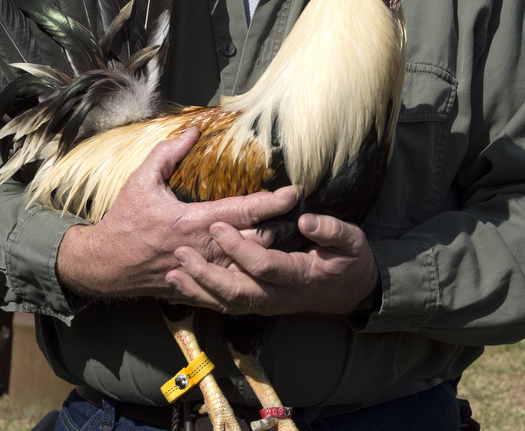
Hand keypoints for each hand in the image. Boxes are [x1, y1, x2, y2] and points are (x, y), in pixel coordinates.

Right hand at [56, 128, 299, 299]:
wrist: (106, 263)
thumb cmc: (125, 220)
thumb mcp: (141, 180)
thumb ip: (168, 153)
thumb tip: (194, 131)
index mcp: (193, 220)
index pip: (244, 211)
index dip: (272, 202)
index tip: (294, 192)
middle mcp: (204, 248)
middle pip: (257, 241)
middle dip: (280, 228)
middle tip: (295, 215)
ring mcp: (204, 271)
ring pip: (251, 266)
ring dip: (269, 251)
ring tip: (286, 237)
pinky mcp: (201, 287)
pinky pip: (236, 286)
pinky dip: (253, 276)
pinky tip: (264, 266)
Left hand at [163, 213, 379, 315]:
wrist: (350, 291)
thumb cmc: (349, 260)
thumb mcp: (352, 241)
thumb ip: (332, 231)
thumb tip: (307, 219)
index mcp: (300, 275)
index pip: (264, 266)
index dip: (239, 248)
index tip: (217, 227)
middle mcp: (279, 295)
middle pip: (237, 291)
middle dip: (207, 274)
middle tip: (182, 253)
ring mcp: (266, 303)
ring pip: (227, 303)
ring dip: (199, 290)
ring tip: (172, 273)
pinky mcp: (258, 303)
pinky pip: (226, 305)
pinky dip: (202, 297)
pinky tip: (181, 286)